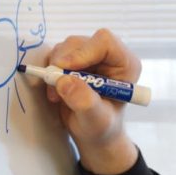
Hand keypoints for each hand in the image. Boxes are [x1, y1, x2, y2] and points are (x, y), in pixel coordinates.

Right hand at [46, 28, 139, 174]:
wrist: (93, 132)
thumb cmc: (101, 127)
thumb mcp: (96, 120)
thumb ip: (84, 102)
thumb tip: (65, 81)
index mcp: (125, 64)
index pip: (105, 42)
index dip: (82, 52)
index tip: (65, 69)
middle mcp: (109, 56)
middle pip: (80, 43)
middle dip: (62, 63)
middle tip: (55, 86)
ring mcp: (90, 55)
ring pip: (65, 48)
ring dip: (54, 69)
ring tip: (58, 95)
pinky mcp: (75, 60)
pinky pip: (56, 55)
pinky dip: (50, 71)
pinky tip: (56, 91)